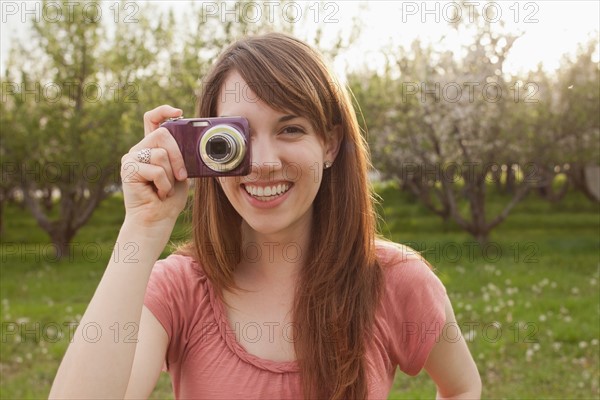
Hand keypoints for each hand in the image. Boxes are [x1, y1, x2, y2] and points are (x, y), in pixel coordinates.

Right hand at [120, 105, 189, 227]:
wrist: (156, 220)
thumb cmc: (169, 199)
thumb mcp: (180, 173)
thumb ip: (180, 156)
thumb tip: (193, 141)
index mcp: (152, 148)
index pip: (152, 119)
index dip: (163, 111)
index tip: (179, 112)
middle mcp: (139, 150)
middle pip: (162, 134)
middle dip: (178, 156)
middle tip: (182, 176)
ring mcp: (131, 159)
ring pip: (160, 153)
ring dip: (170, 175)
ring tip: (163, 188)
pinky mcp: (128, 170)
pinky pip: (156, 169)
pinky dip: (163, 184)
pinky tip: (157, 193)